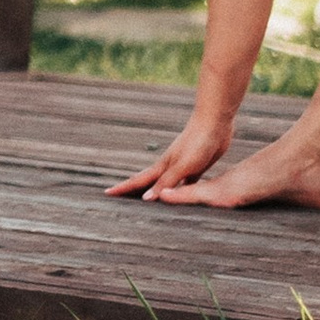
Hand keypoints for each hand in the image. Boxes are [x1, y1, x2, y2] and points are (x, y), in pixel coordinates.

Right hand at [108, 108, 236, 200]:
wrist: (214, 121)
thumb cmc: (198, 142)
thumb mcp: (182, 166)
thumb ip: (166, 181)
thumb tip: (145, 198)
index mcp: (163, 167)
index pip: (138, 181)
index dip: (123, 188)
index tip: (106, 193)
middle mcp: (169, 167)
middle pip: (147, 182)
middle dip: (132, 189)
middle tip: (118, 196)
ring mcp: (181, 166)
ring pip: (164, 183)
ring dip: (154, 191)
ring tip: (144, 198)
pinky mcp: (195, 166)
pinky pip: (183, 183)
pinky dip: (177, 190)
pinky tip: (180, 194)